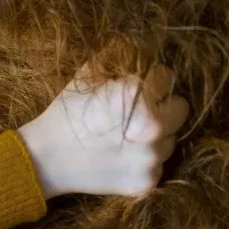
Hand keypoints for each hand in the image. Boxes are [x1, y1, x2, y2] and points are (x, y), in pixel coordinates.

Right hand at [17, 63, 189, 198]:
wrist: (47, 158)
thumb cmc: (66, 112)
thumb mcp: (85, 76)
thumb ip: (114, 59)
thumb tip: (134, 46)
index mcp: (138, 96)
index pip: (166, 77)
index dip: (149, 78)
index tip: (136, 85)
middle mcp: (153, 128)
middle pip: (180, 108)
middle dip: (162, 105)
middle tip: (137, 110)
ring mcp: (153, 158)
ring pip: (171, 139)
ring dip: (155, 135)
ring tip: (126, 135)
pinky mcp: (148, 182)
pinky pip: (158, 164)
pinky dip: (144, 159)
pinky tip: (121, 155)